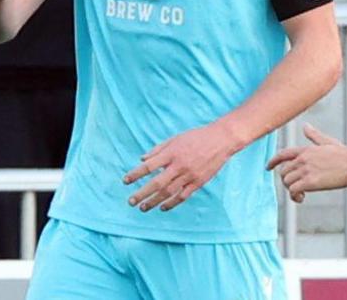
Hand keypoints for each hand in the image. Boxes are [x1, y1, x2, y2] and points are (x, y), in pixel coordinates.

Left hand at [123, 121, 240, 211]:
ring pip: (168, 192)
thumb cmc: (196, 137)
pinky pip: (182, 196)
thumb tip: (142, 159)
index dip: (136, 174)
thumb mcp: (175, 138)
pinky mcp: (198, 182)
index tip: (125, 181)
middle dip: (142, 193)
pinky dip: (171, 203)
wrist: (221, 140)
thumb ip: (158, 149)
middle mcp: (179, 165)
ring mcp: (189, 175)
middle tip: (131, 201)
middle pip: (157, 183)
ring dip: (154, 201)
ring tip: (143, 208)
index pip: (149, 166)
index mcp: (171, 153)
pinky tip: (162, 208)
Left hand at [267, 124, 346, 203]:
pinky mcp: (310, 182)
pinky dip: (294, 197)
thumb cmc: (345, 154)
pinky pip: (293, 190)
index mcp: (306, 150)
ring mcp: (306, 170)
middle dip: (287, 181)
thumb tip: (306, 127)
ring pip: (287, 182)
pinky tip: (302, 199)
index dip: (273, 161)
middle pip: (283, 171)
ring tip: (301, 195)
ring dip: (291, 190)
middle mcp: (303, 159)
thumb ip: (314, 136)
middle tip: (297, 188)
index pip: (283, 154)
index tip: (268, 167)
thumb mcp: (327, 142)